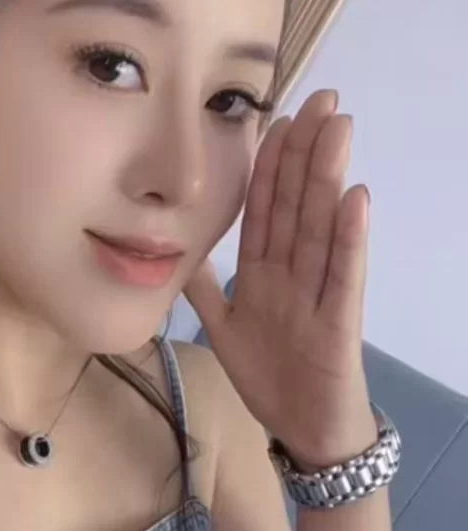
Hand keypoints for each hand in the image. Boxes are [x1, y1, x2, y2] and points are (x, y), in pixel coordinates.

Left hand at [185, 89, 375, 469]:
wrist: (305, 433)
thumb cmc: (273, 379)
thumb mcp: (223, 328)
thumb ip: (204, 288)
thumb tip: (173, 247)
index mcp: (265, 273)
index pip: (266, 207)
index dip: (271, 163)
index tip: (278, 115)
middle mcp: (294, 275)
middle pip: (299, 204)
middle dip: (307, 150)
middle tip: (323, 97)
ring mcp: (318, 296)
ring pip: (321, 227)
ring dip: (329, 176)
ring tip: (339, 128)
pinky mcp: (337, 325)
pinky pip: (344, 278)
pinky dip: (349, 239)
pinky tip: (356, 198)